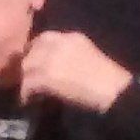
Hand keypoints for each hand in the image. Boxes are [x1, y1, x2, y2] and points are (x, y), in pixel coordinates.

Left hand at [19, 31, 134, 112]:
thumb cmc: (108, 79)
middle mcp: (59, 43)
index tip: (35, 63)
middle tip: (29, 79)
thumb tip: (55, 67)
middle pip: (32, 49)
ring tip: (29, 92)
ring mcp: (51, 58)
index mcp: (72, 37)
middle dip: (29, 64)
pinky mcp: (47, 76)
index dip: (37, 50)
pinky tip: (30, 101)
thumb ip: (70, 55)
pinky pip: (28, 84)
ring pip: (27, 66)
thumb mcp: (88, 57)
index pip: (44, 37)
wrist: (113, 91)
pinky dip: (27, 94)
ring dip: (27, 80)